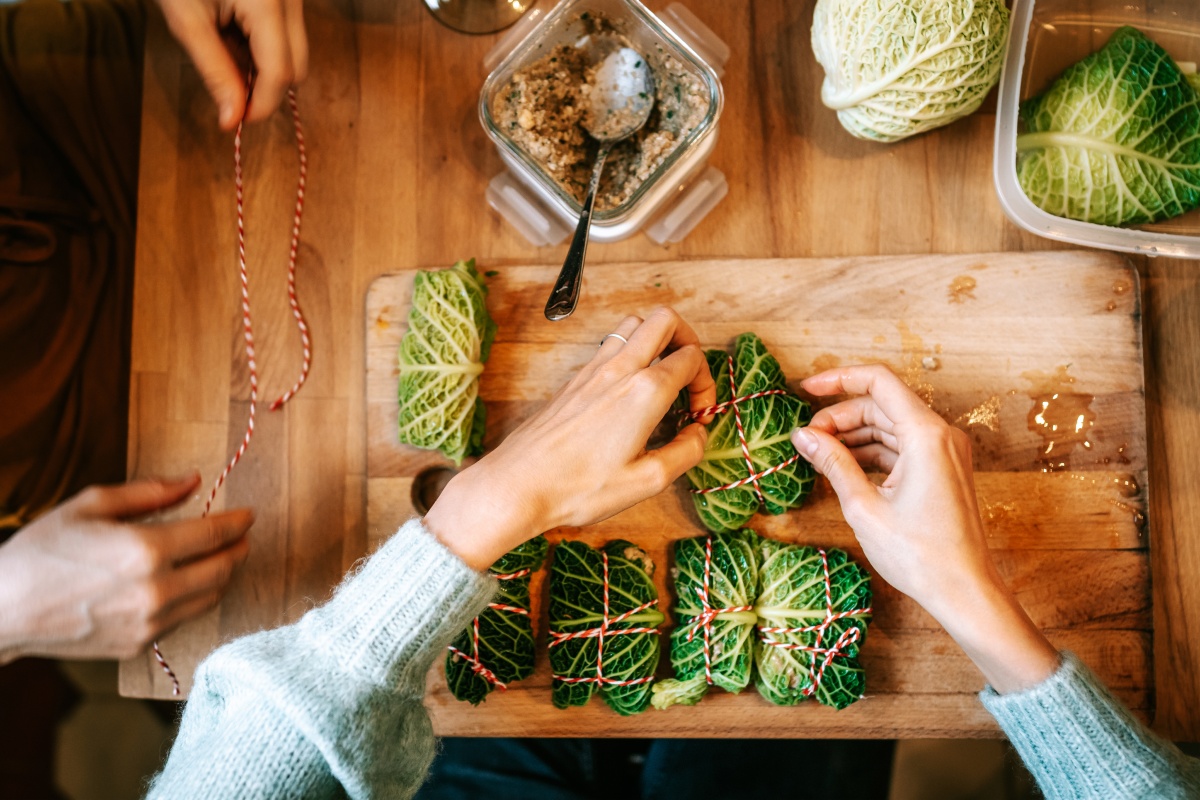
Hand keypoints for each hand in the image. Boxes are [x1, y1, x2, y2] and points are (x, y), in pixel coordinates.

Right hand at [0, 475, 252, 661]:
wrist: (4, 610)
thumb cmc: (42, 551)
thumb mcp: (92, 505)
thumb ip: (150, 493)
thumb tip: (193, 480)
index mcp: (145, 551)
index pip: (214, 534)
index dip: (237, 522)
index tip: (249, 515)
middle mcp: (155, 591)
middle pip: (222, 568)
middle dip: (238, 548)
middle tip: (242, 536)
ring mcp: (149, 623)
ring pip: (211, 598)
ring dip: (224, 575)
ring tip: (223, 558)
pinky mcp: (140, 645)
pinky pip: (185, 618)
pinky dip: (197, 598)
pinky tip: (190, 583)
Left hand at [157, 0, 307, 129]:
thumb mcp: (188, 21)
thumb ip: (215, 72)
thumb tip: (233, 119)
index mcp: (267, 4)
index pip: (279, 72)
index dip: (260, 104)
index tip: (235, 121)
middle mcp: (290, 0)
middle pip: (297, 67)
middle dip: (267, 88)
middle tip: (229, 91)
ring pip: (295, 53)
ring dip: (264, 68)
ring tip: (224, 52)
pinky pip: (287, 35)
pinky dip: (262, 48)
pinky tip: (232, 34)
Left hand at [424, 307, 716, 571]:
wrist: (518, 484)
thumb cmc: (579, 488)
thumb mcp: (648, 481)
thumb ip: (686, 452)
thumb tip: (698, 432)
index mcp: (644, 391)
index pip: (692, 358)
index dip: (707, 384)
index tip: (698, 415)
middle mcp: (620, 369)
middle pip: (665, 319)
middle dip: (688, 340)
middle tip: (688, 376)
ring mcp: (594, 369)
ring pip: (634, 324)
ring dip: (656, 341)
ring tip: (661, 380)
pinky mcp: (575, 378)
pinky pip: (610, 346)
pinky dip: (630, 355)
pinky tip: (628, 393)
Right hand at [790, 364, 1058, 692]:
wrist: (963, 590)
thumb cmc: (920, 555)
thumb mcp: (863, 507)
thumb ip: (832, 463)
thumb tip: (803, 436)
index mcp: (926, 435)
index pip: (878, 382)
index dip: (838, 379)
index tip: (806, 389)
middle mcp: (940, 435)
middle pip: (881, 405)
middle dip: (840, 416)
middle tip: (806, 440)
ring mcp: (944, 452)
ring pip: (890, 426)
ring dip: (853, 435)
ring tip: (819, 455)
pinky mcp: (942, 469)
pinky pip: (901, 447)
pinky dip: (872, 452)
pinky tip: (843, 467)